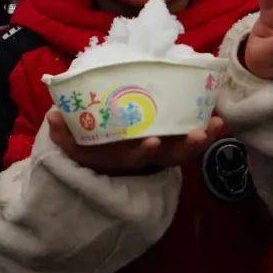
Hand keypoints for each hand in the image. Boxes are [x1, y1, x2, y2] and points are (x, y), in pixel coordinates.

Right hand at [47, 109, 223, 175]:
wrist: (98, 151)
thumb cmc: (86, 140)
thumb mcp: (70, 139)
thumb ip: (62, 129)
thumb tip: (53, 115)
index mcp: (120, 155)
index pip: (133, 156)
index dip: (143, 151)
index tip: (153, 141)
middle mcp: (143, 156)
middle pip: (168, 156)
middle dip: (184, 147)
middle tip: (197, 134)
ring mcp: (160, 150)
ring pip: (183, 149)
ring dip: (201, 138)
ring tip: (218, 124)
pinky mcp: (170, 139)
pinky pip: (190, 138)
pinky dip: (206, 130)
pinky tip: (220, 117)